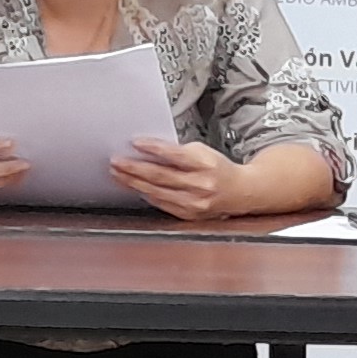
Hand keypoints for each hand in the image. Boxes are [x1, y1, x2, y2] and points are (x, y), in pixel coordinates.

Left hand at [111, 135, 247, 221]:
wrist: (241, 192)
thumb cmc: (218, 169)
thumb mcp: (202, 152)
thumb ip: (178, 153)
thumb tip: (148, 152)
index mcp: (205, 164)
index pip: (174, 155)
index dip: (152, 148)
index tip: (134, 143)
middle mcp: (200, 185)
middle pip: (160, 176)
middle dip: (134, 168)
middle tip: (116, 162)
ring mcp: (194, 203)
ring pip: (157, 192)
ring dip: (133, 182)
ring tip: (118, 174)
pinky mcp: (189, 214)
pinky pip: (162, 204)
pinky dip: (147, 195)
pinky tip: (135, 188)